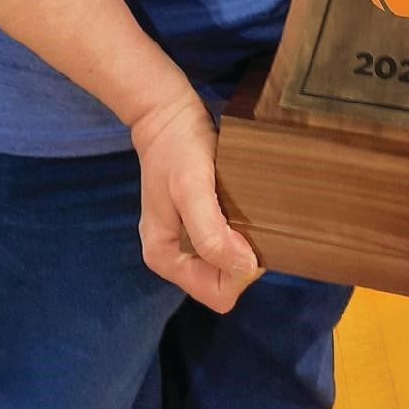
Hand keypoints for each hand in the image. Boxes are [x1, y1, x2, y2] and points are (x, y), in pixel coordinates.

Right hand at [129, 86, 262, 312]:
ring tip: (242, 212)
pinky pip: (224, 245)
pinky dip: (237, 233)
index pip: (217, 294)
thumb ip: (211, 234)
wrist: (168, 114)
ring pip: (226, 266)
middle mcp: (172, 257)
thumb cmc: (178, 149)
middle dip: (240, 259)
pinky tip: (238, 209)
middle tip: (245, 219)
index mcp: (163, 258)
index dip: (238, 271)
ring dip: (241, 245)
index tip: (245, 233)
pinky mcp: (194, 225)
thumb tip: (244, 268)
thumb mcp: (192, 188)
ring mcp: (182, 242)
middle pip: (222, 284)